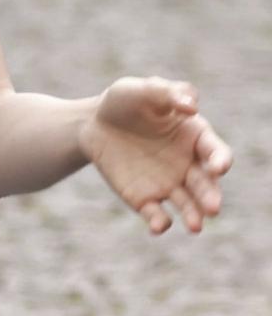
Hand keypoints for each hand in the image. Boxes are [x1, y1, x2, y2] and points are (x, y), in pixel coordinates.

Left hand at [82, 76, 231, 235]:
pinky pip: (156, 214)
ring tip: (195, 226)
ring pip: (187, 204)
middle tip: (213, 208)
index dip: (220, 159)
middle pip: (205, 184)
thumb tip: (191, 108)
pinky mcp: (144, 199)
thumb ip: (169, 93)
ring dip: (193, 215)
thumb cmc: (126, 100)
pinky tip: (158, 225)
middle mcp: (188, 164)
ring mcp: (168, 183)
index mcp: (195, 136)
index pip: (215, 150)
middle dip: (210, 196)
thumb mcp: (144, 89)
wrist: (94, 123)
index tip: (219, 167)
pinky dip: (159, 222)